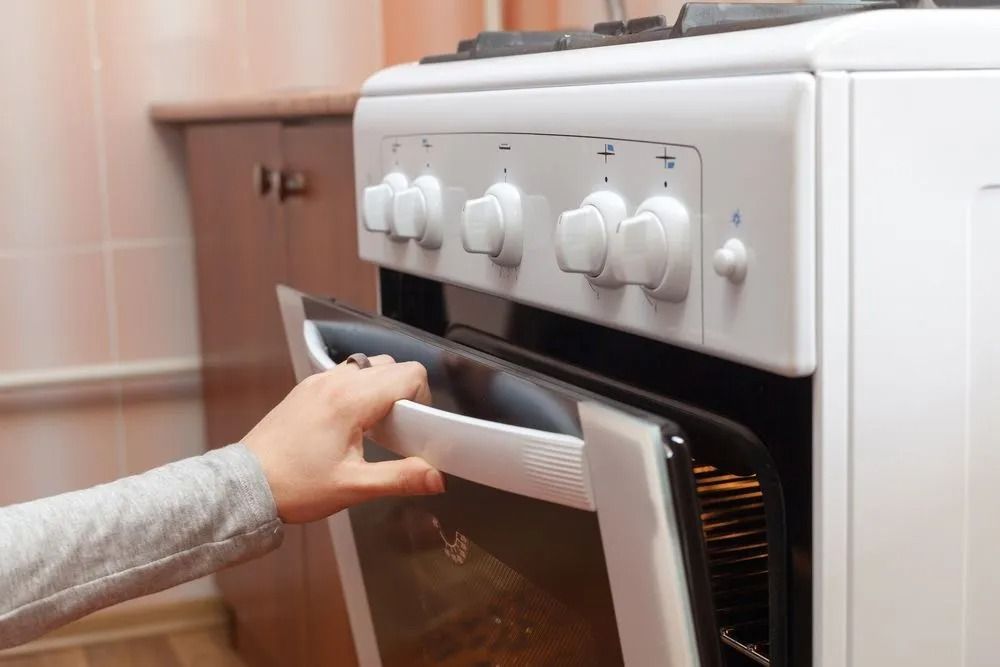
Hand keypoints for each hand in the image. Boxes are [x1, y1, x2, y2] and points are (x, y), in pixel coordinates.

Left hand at [242, 356, 444, 522]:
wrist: (246, 485)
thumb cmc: (294, 486)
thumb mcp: (353, 487)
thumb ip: (400, 479)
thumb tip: (437, 477)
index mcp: (350, 400)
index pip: (409, 374)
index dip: (423, 398)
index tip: (414, 428)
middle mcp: (335, 382)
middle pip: (392, 366)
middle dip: (405, 394)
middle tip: (396, 432)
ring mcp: (318, 382)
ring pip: (369, 366)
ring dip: (381, 389)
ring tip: (374, 428)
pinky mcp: (307, 389)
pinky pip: (346, 374)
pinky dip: (359, 390)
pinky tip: (351, 424)